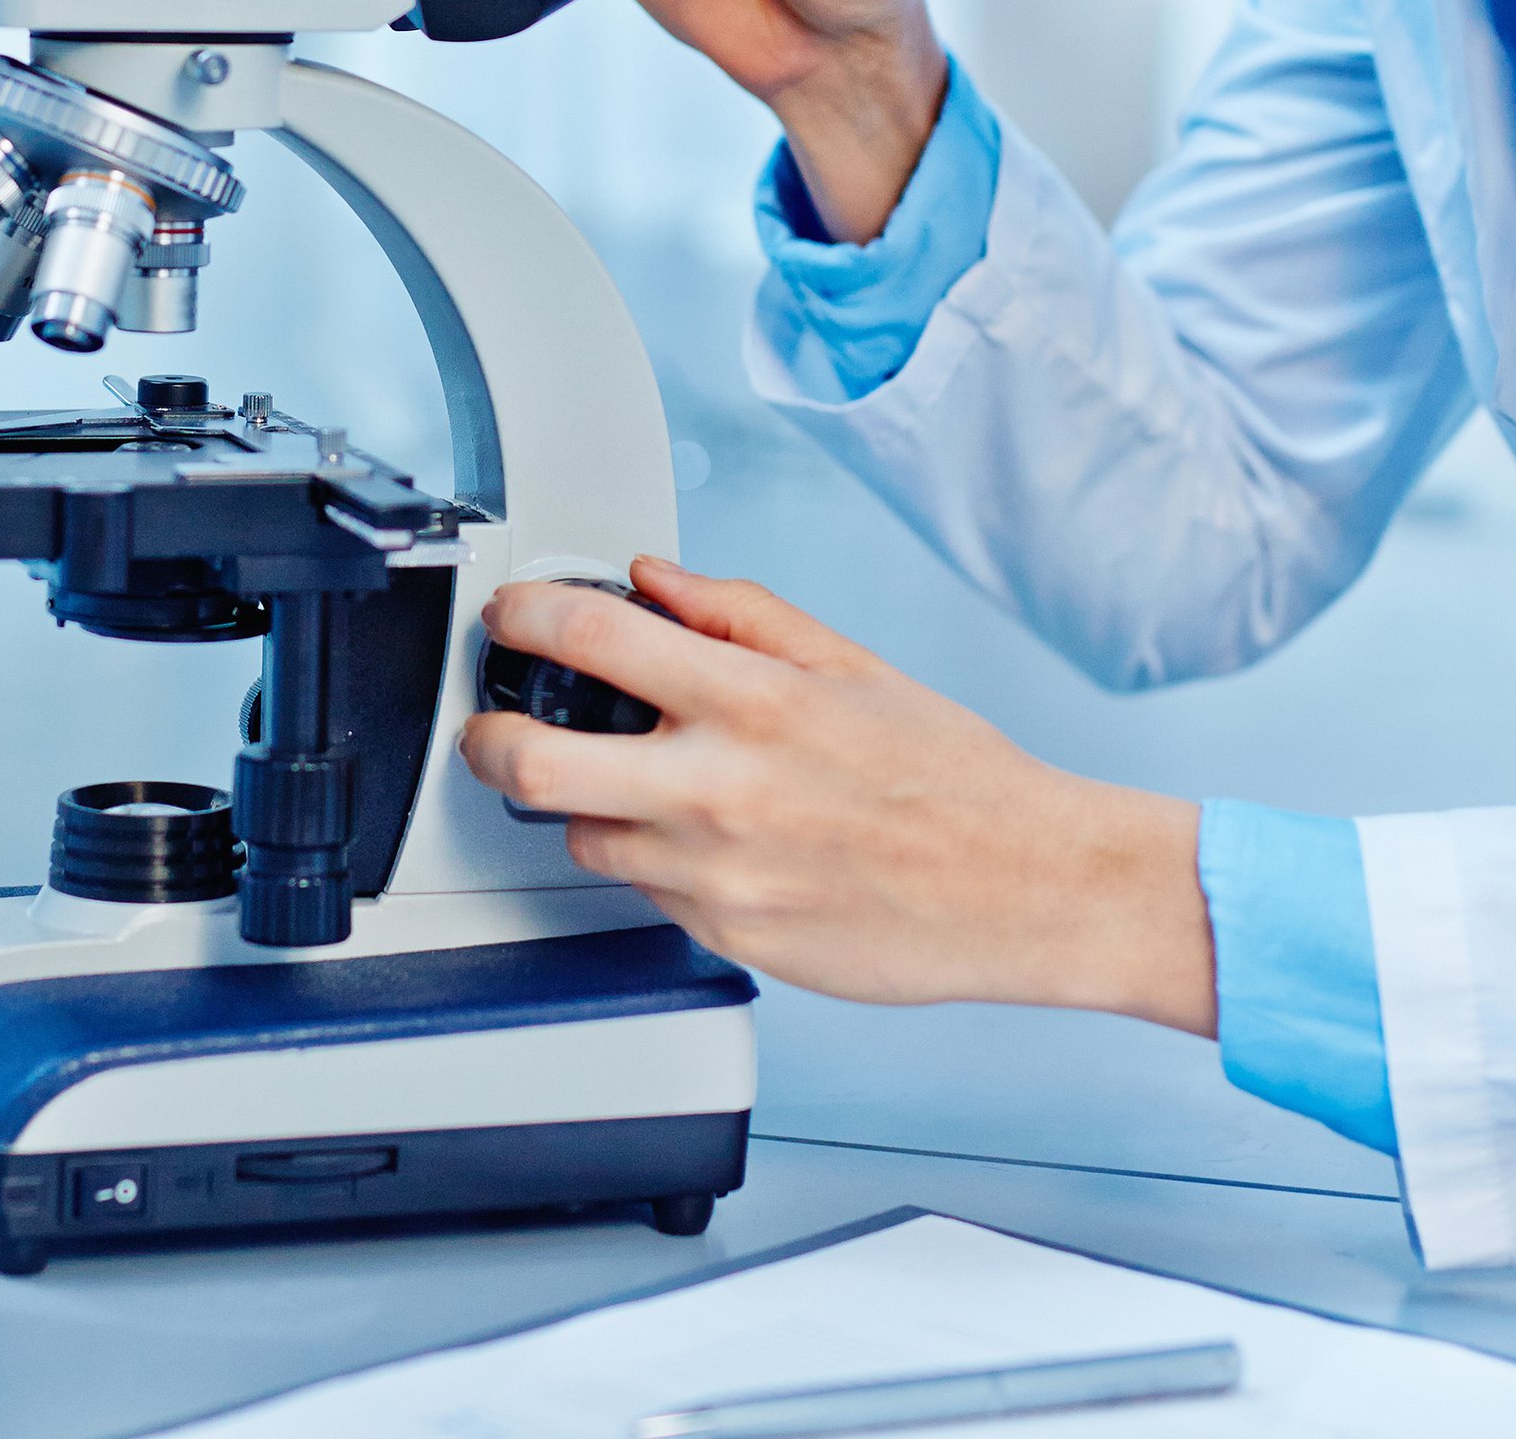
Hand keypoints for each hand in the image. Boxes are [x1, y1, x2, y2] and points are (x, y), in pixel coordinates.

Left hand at [458, 556, 1216, 1029]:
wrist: (1029, 889)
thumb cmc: (955, 780)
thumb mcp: (852, 665)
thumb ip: (741, 613)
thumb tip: (654, 578)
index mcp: (753, 701)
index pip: (590, 638)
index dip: (525, 616)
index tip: (511, 616)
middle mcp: (721, 789)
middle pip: (531, 765)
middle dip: (486, 740)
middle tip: (489, 730)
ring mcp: (717, 876)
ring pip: (584, 837)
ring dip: (593, 808)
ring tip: (648, 792)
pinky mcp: (728, 938)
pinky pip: (648, 894)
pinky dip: (660, 864)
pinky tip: (721, 848)